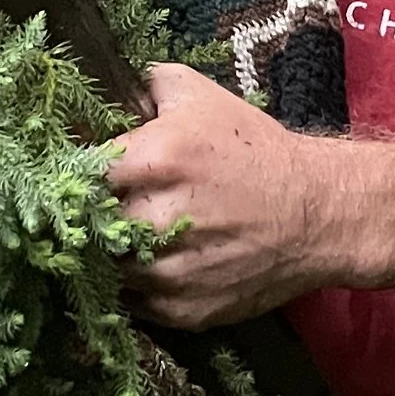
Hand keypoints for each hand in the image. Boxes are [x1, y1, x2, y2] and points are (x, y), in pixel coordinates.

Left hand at [103, 62, 348, 326]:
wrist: (317, 214)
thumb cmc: (255, 150)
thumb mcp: (200, 95)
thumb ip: (145, 85)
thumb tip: (103, 91)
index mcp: (156, 159)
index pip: (79, 172)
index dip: (76, 174)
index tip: (83, 175)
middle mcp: (157, 219)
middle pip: (87, 223)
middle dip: (92, 214)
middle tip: (107, 205)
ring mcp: (169, 272)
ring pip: (106, 267)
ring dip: (111, 253)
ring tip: (133, 235)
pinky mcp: (181, 310)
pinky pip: (133, 302)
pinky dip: (136, 285)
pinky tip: (155, 262)